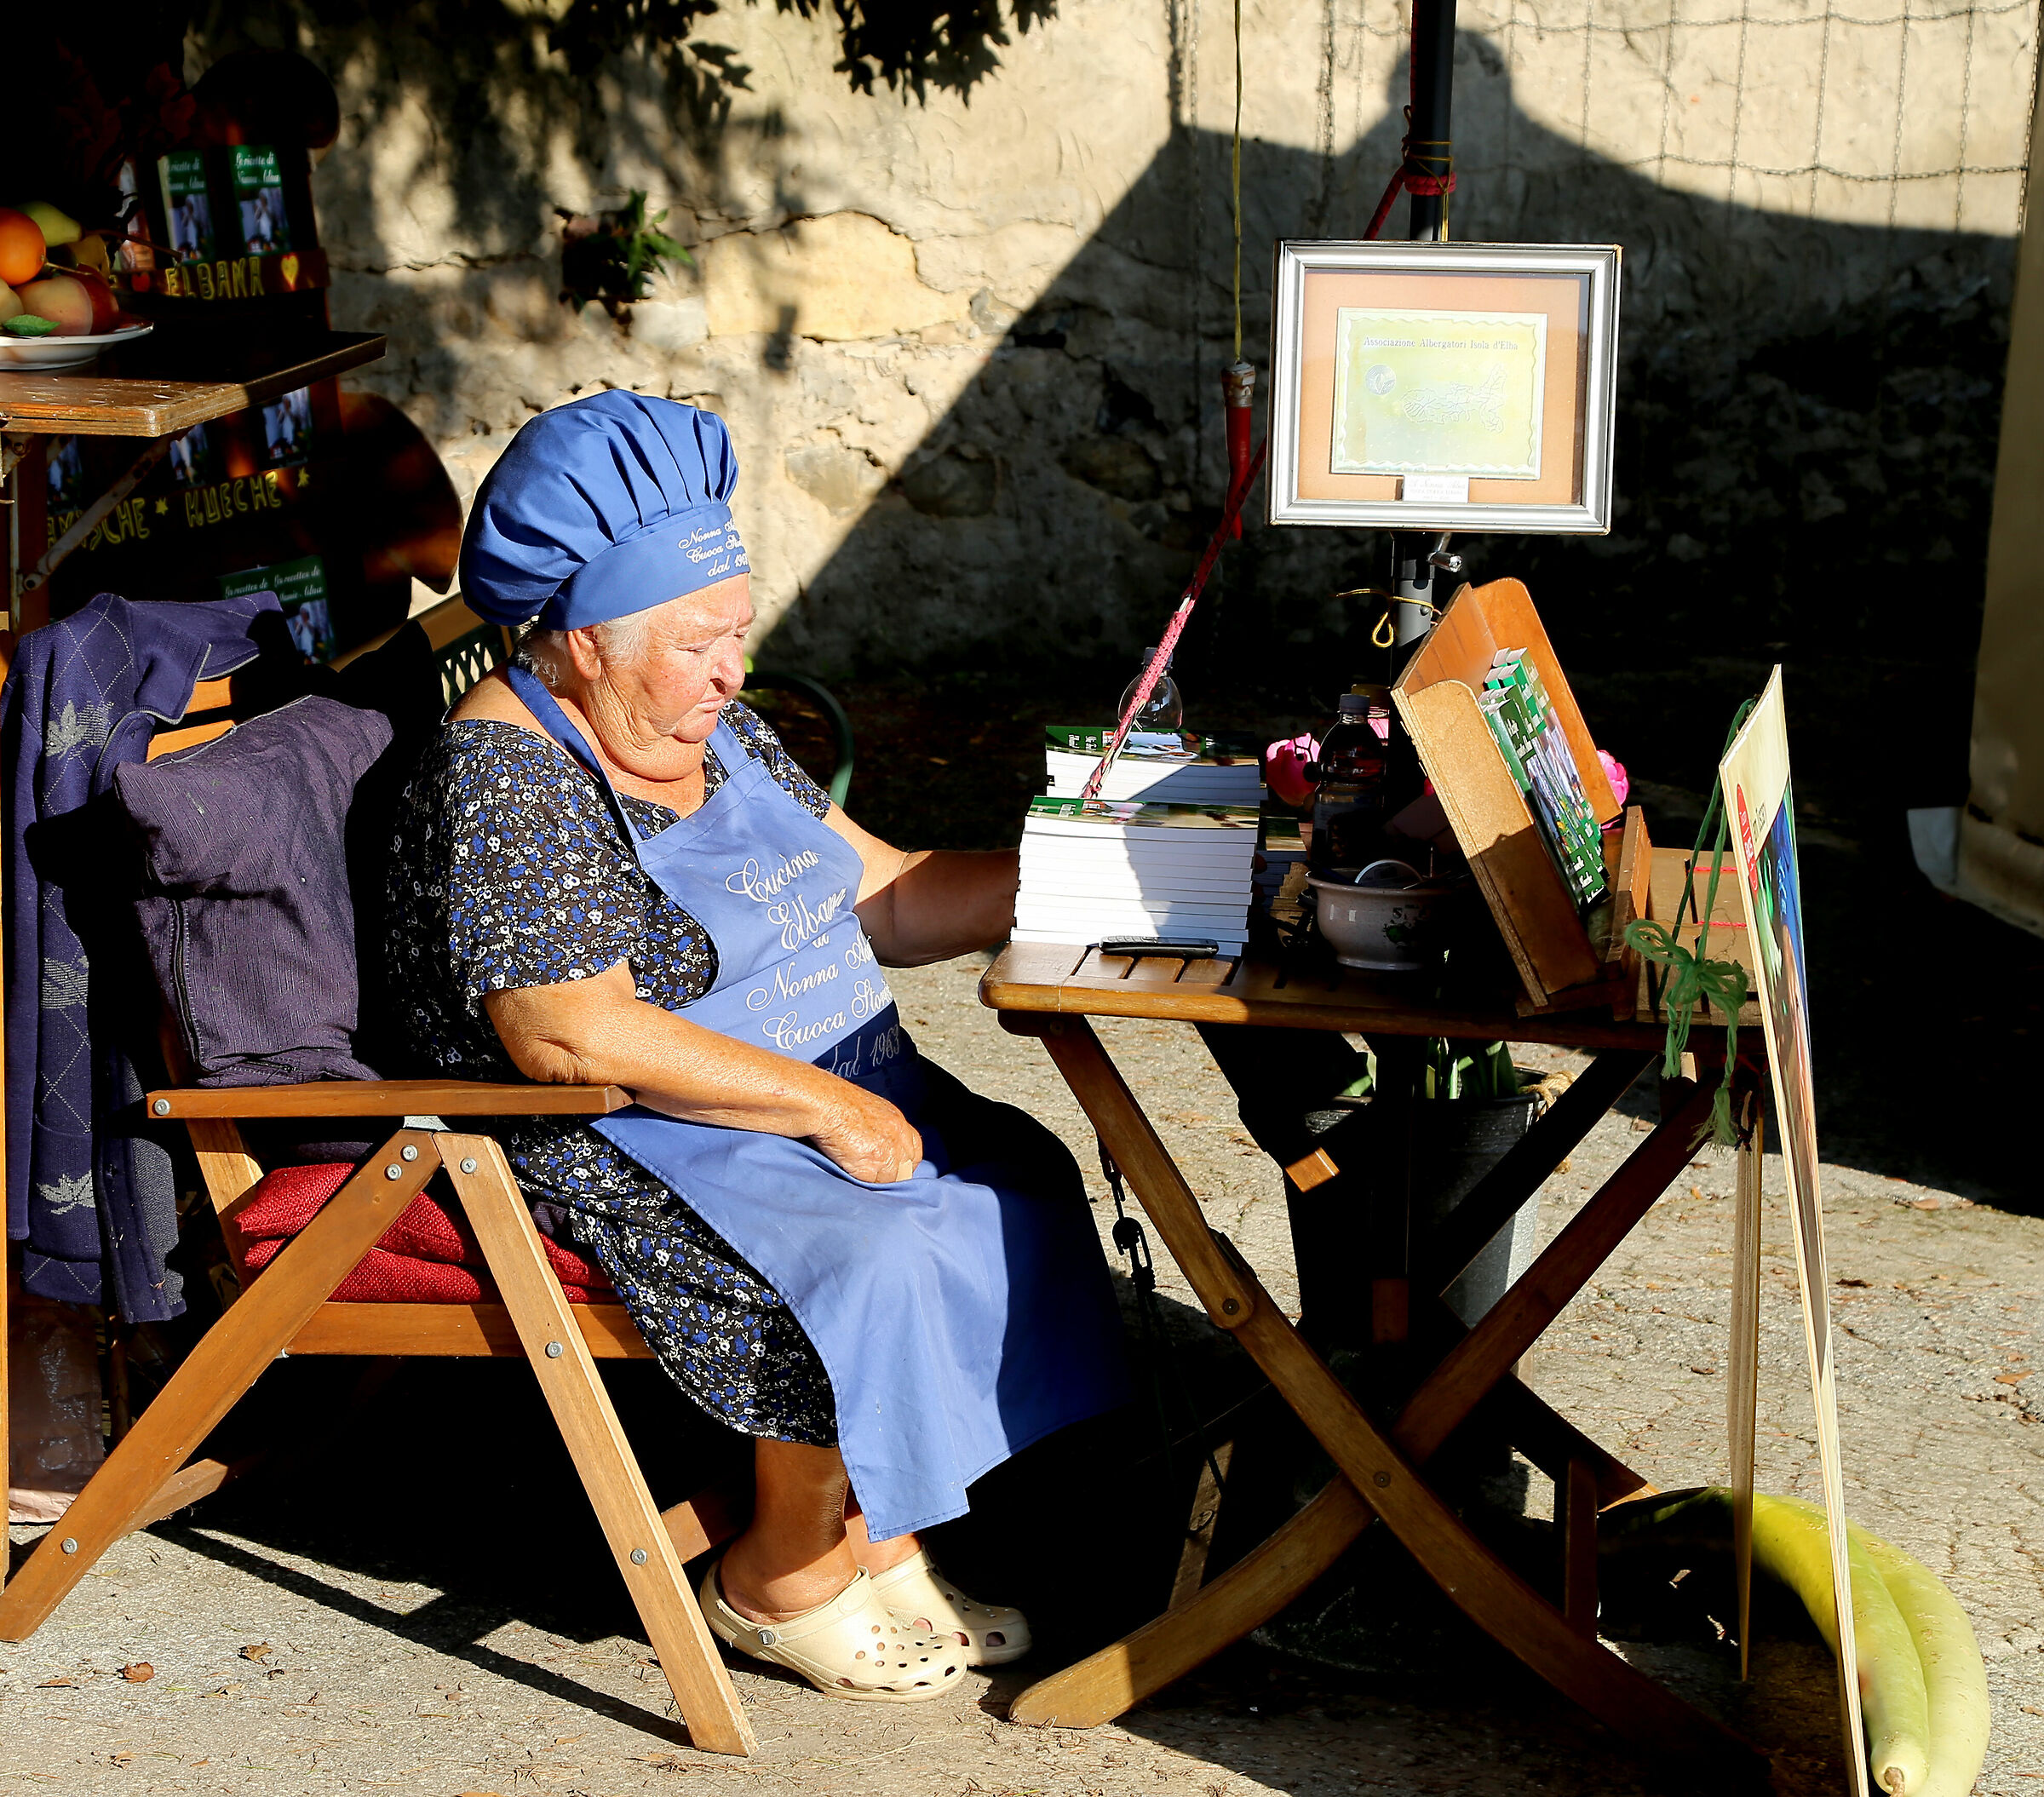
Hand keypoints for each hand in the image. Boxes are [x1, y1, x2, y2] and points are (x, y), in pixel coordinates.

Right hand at [807, 1079, 923, 1183]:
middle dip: (893, 1174)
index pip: (915, 1151)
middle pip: (906, 1168)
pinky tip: (850, 1171)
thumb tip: (878, 1144)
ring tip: (858, 1171)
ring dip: (876, 1180)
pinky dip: (861, 1181)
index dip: (905, 1162)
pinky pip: (871, 1184)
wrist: (824, 1104)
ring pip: (890, 1180)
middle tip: (874, 1174)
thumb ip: (881, 1128)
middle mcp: (897, 1137)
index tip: (893, 1167)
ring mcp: (886, 1153)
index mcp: (897, 1121)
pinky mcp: (870, 1166)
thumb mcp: (869, 1110)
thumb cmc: (837, 1103)